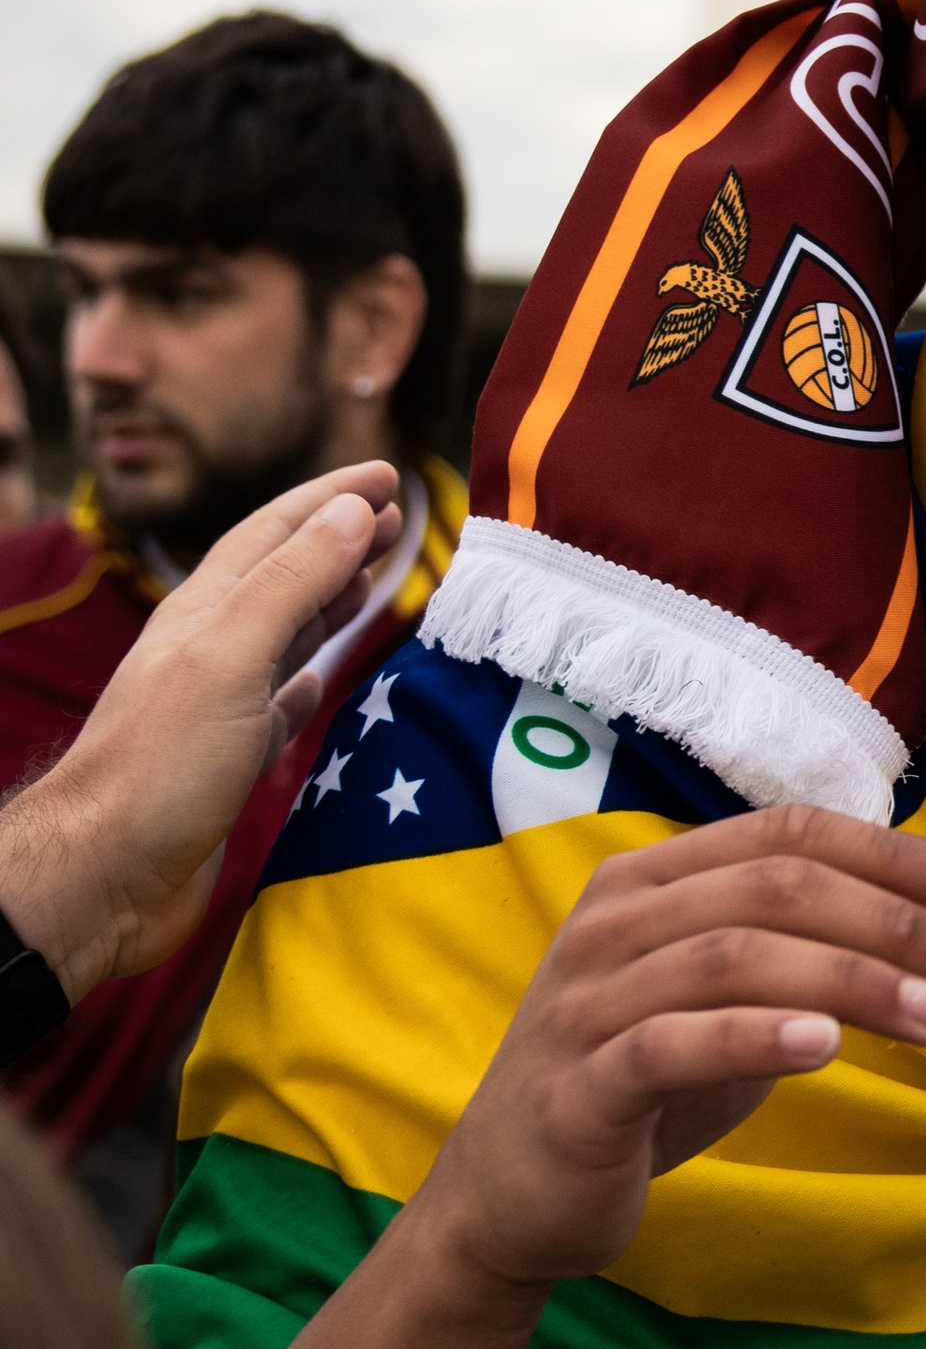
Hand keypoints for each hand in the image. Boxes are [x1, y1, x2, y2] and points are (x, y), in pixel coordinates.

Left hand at [0, 463, 400, 1001]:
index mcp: (206, 613)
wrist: (106, 874)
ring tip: (373, 579)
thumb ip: (291, 583)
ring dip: (330, 601)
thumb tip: (349, 513)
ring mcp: (218, 706)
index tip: (387, 475)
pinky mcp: (229, 760)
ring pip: (285, 635)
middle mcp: (211, 650)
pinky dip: (308, 679)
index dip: (329, 498)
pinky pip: (279, 704)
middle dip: (338, 540)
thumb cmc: (161, 766)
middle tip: (396, 519)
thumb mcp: (230, 658)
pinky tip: (322, 678)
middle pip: (283, 575)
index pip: (274, 532)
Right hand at [406, 801, 925, 1311]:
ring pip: (734, 955)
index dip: (892, 855)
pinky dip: (755, 1034)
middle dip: (891, 924)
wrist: (512, 1199)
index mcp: (649, 881)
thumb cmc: (639, 1086)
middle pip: (774, 886)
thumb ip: (801, 956)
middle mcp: (612, 923)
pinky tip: (825, 1046)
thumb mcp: (726, 1003)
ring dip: (852, 981)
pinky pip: (671, 1042)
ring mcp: (586, 1001)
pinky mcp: (576, 1086)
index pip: (786, 833)